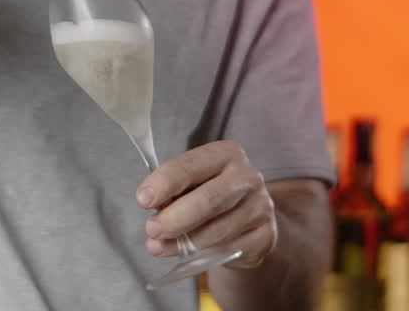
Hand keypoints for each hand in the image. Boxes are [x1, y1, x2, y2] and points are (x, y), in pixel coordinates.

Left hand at [136, 140, 276, 267]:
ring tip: (159, 246)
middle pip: (208, 200)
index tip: (143, 199)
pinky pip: (228, 250)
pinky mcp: (266, 236)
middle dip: (174, 218)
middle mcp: (248, 177)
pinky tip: (186, 254)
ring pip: (216, 231)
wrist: (249, 218)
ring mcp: (261, 207)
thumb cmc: (211, 194)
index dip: (164, 183)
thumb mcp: (193, 183)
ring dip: (182, 243)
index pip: (191, 166)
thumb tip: (154, 207)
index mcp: (227, 154)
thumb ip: (174, 190)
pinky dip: (202, 255)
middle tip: (151, 229)